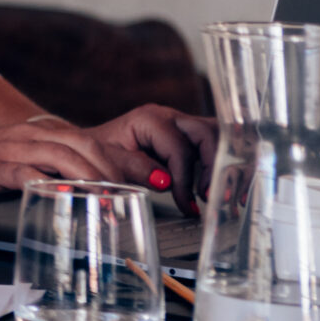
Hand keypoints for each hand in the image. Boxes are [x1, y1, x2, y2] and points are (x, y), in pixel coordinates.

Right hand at [0, 119, 133, 204]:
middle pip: (88, 147)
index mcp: (43, 135)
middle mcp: (33, 136)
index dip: (127, 163)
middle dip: (119, 171)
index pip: (96, 144)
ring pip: (65, 156)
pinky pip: (28, 173)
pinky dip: (51, 185)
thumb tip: (87, 198)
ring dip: (93, 179)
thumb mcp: (18, 164)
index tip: (152, 183)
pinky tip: (66, 198)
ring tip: (113, 201)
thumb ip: (50, 173)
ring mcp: (13, 149)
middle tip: (141, 196)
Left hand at [80, 104, 216, 213]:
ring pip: (219, 136)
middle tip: (213, 197)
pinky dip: (224, 163)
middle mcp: (171, 116)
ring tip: (224, 194)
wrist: (92, 146)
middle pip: (208, 134)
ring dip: (226, 164)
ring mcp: (183, 123)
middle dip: (214, 167)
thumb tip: (165, 181)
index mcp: (149, 119)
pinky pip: (216, 144)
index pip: (180, 148)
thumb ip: (136, 169)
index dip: (186, 179)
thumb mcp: (110, 163)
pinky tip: (227, 187)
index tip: (187, 204)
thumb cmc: (98, 154)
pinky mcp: (191, 135)